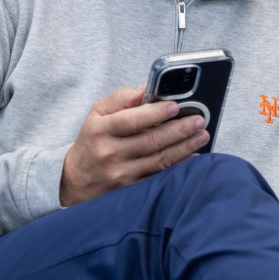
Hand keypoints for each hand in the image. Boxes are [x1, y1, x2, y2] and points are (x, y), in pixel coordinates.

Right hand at [59, 85, 208, 206]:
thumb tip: (145, 89)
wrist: (76, 181)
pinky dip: (179, 167)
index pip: (131, 120)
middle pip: (151, 141)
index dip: (155, 113)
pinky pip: (160, 177)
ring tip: (202, 135)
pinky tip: (193, 157)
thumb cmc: (92, 141)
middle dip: (179, 130)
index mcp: (102, 130)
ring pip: (160, 160)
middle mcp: (111, 153)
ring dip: (185, 147)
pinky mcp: (132, 190)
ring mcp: (122, 174)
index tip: (175, 106)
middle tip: (199, 120)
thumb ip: (120, 98)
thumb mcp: (96, 115)